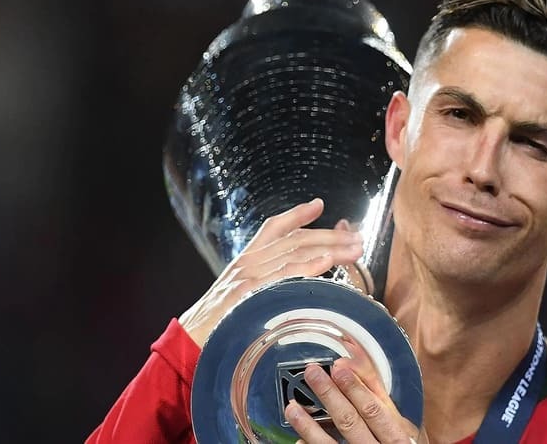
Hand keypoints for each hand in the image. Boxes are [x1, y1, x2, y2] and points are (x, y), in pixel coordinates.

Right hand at [178, 198, 363, 346]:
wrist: (189, 341)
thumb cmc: (216, 325)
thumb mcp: (236, 297)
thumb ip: (261, 286)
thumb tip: (287, 287)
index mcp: (245, 260)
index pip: (274, 227)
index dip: (298, 214)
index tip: (320, 205)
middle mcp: (249, 261)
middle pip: (295, 239)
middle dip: (329, 236)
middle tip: (357, 237)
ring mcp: (250, 275)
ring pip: (296, 252)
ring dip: (330, 249)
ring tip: (355, 249)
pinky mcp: (251, 291)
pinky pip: (285, 274)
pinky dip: (308, 266)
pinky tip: (328, 263)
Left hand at [284, 336, 427, 443]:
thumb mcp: (403, 427)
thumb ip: (382, 400)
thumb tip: (357, 364)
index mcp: (397, 436)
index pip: (375, 409)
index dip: (356, 387)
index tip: (339, 366)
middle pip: (351, 422)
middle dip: (330, 395)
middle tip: (313, 374)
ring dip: (309, 426)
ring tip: (293, 408)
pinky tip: (298, 440)